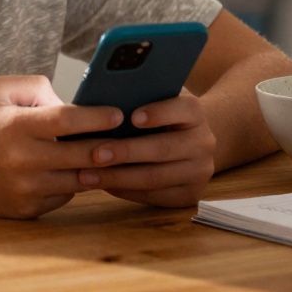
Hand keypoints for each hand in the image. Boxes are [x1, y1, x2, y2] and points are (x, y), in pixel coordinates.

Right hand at [0, 76, 121, 218]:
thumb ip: (38, 87)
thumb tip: (73, 105)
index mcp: (15, 127)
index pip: (66, 121)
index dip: (97, 118)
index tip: (118, 114)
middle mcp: (21, 162)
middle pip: (81, 155)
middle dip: (109, 146)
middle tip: (128, 137)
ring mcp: (24, 190)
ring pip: (78, 180)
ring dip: (96, 168)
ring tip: (110, 154)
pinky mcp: (25, 210)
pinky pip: (64, 197)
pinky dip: (73, 183)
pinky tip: (77, 170)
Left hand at [75, 94, 216, 207]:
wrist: (191, 140)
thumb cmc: (161, 116)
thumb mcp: (157, 98)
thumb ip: (139, 96)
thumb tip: (100, 99)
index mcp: (196, 113)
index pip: (183, 109)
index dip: (158, 113)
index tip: (132, 117)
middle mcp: (204, 142)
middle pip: (163, 149)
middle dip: (126, 152)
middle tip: (95, 154)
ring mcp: (199, 172)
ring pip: (154, 177)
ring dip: (118, 177)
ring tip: (87, 175)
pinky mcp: (190, 195)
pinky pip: (154, 196)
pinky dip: (125, 191)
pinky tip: (104, 185)